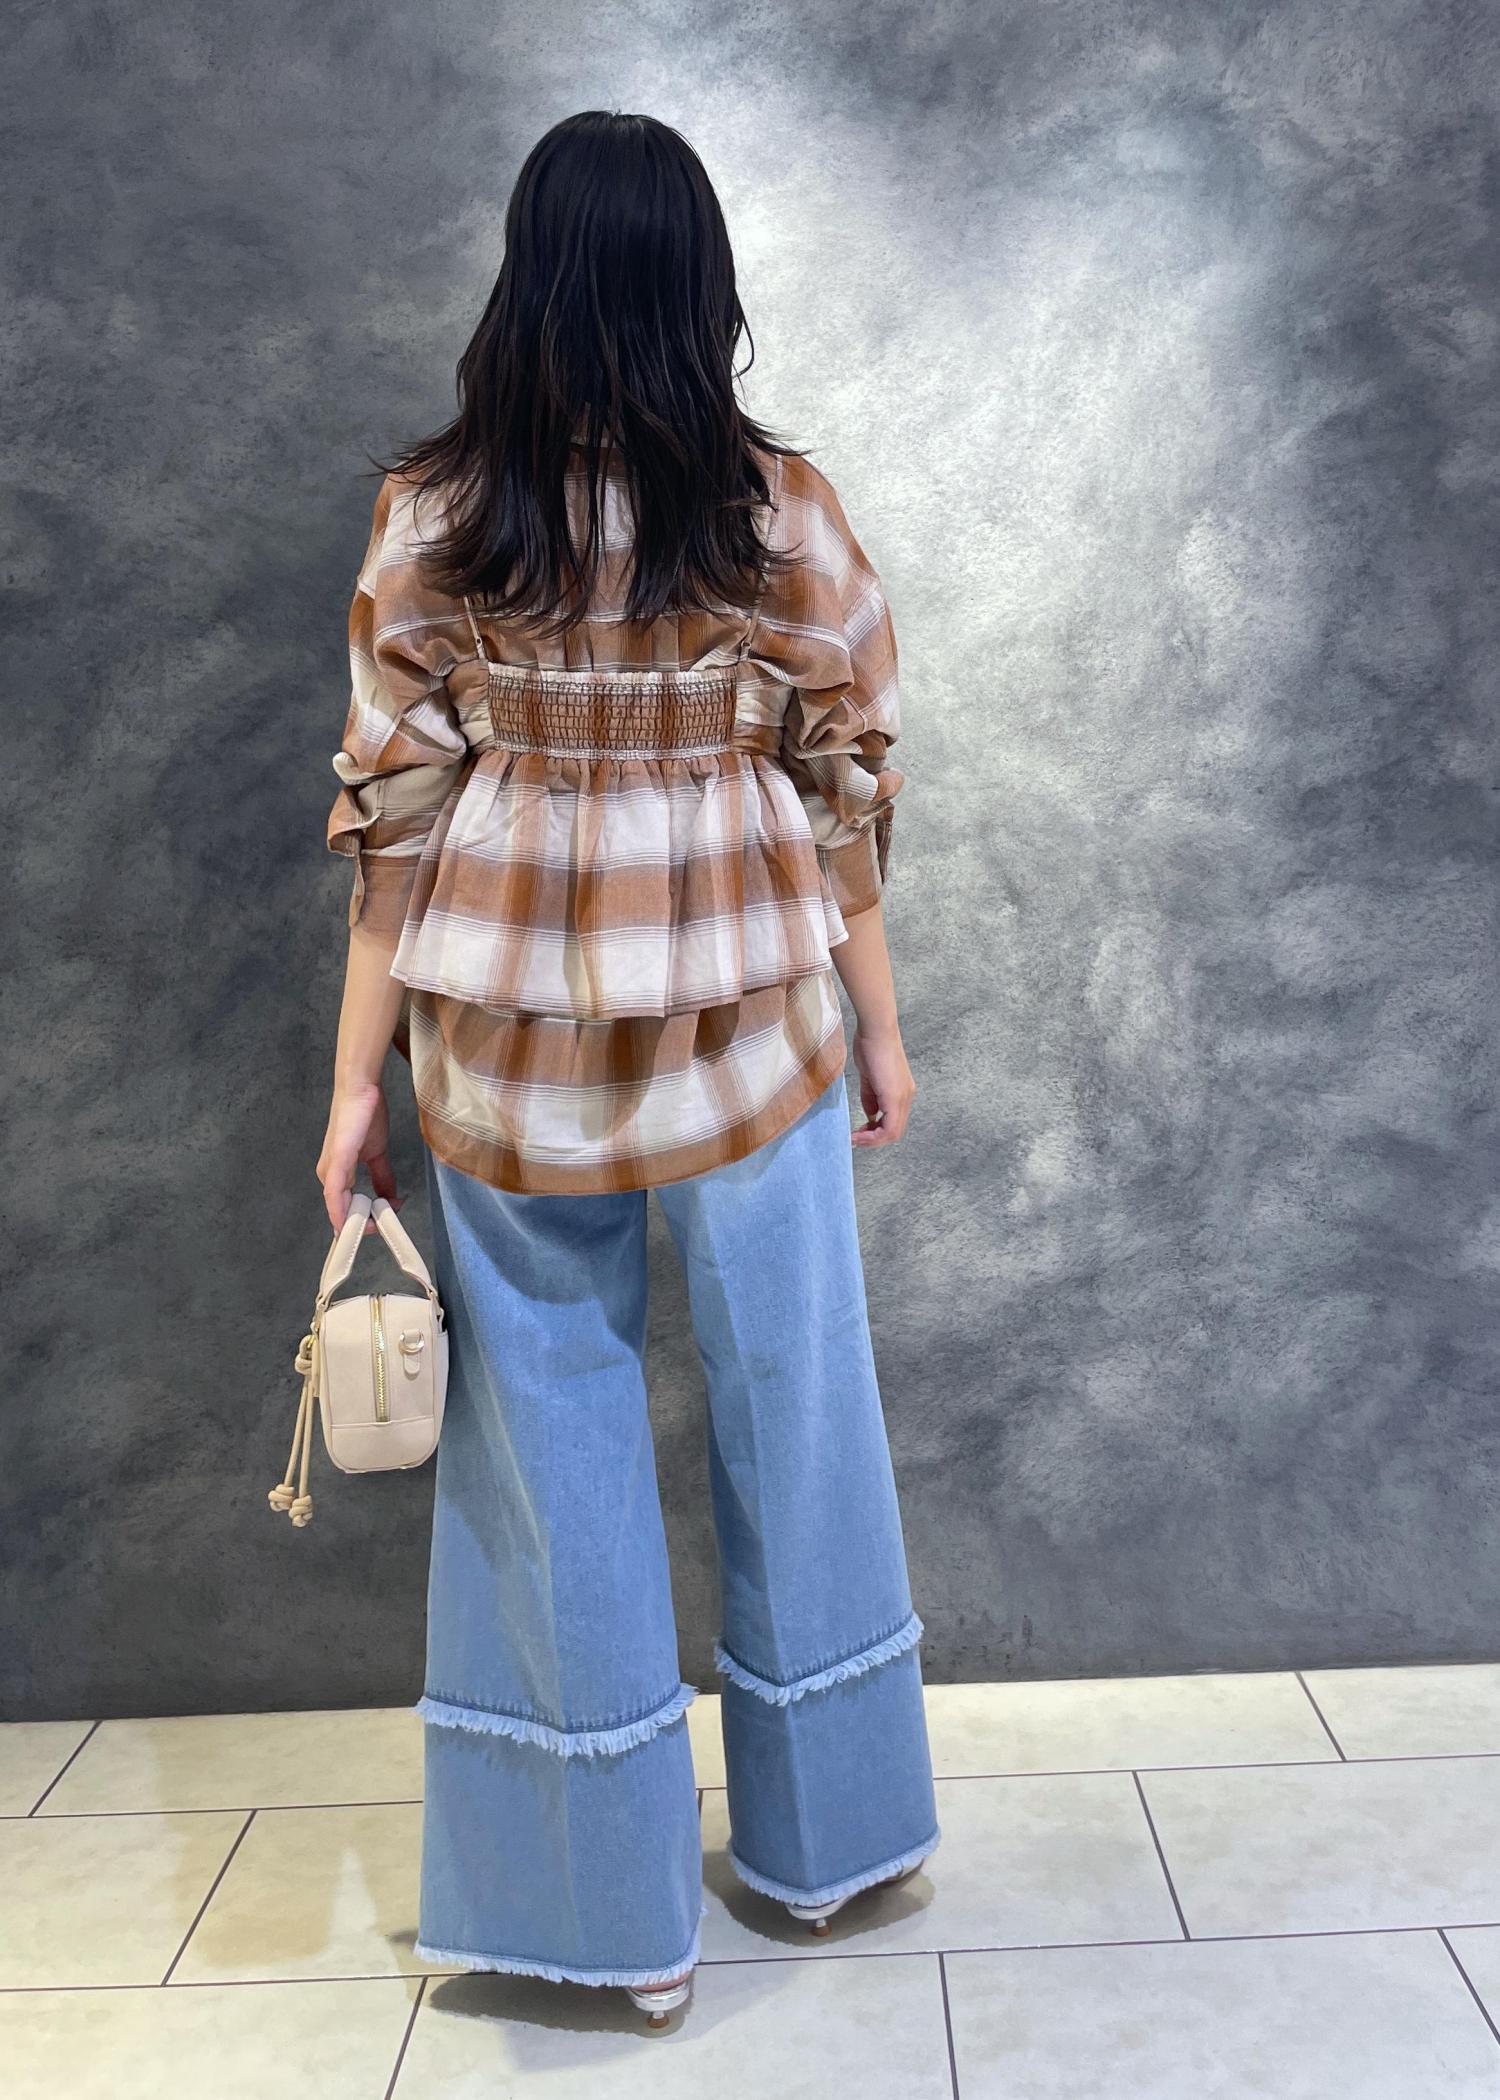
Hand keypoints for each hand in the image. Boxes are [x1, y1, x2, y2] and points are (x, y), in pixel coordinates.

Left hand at [317, 1079, 400, 1233]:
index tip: (385, 1223)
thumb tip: (392, 1199)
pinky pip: (334, 1193)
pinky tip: (346, 1224)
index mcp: (337, 1174)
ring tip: (375, 1228)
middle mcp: (328, 1174)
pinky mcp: (336, 1161)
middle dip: (362, 1226)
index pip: (345, 1208)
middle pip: (340, 1213)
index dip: (363, 1222)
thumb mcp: (378, 1154)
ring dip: (354, 1223)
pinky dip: (339, 1211)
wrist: (362, 1090)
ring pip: (336, 1208)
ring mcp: (330, 1168)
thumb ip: (383, 1178)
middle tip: (385, 1226)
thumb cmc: (366, 1117)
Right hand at [850, 1023, 915, 1147]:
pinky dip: (873, 1134)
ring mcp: (903, 1097)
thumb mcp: (869, 1078)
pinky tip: (859, 1132)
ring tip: (856, 1137)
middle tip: (856, 1139)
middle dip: (874, 1139)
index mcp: (902, 1092)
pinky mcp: (895, 1096)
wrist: (876, 1030)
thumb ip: (871, 1097)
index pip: (894, 1123)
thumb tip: (870, 1115)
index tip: (858, 1133)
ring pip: (893, 1132)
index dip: (876, 1134)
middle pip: (895, 1132)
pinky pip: (889, 1126)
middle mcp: (906, 1097)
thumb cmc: (871, 1046)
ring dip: (873, 1139)